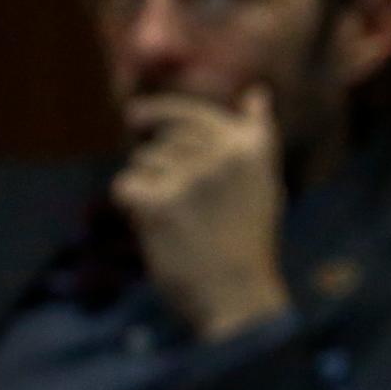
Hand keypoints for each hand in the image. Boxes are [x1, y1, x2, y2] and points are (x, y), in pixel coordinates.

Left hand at [112, 87, 292, 340]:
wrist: (237, 297)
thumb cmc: (248, 242)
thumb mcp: (264, 183)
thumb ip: (256, 137)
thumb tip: (257, 92)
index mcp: (250, 148)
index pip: (195, 113)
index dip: (165, 115)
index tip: (138, 118)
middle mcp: (224, 155)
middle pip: (163, 134)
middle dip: (155, 157)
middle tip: (166, 192)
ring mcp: (192, 176)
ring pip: (144, 161)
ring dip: (148, 187)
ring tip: (175, 221)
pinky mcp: (161, 202)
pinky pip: (126, 186)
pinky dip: (131, 207)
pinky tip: (152, 227)